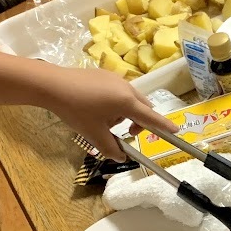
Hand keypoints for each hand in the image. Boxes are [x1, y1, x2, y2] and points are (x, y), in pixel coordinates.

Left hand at [43, 68, 179, 159]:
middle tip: (126, 133)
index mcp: (126, 102)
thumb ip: (110, 148)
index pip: (151, 117)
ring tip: (104, 120)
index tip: (176, 131)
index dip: (164, 126)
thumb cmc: (76, 110)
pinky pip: (120, 91)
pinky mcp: (106, 74)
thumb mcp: (93, 133)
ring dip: (126, 112)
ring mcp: (116, 78)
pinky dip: (116, 102)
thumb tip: (120, 157)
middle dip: (139, 121)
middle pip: (143, 107)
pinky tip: (96, 106)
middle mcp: (127, 88)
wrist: (53, 84)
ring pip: (130, 99)